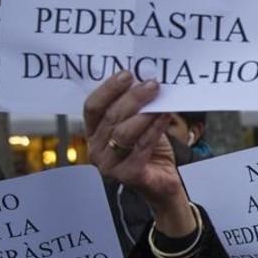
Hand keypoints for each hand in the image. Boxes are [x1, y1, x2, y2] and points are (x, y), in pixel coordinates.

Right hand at [84, 71, 192, 235]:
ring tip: (160, 97)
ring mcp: (109, 165)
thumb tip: (145, 79)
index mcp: (93, 134)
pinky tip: (165, 115)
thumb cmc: (150, 151)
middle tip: (152, 84)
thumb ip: (136, 108)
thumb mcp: (139, 125)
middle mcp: (96, 150)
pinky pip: (141, 146)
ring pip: (124, 132)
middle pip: (110, 117)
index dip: (108, 89)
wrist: (164, 183)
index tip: (127, 74)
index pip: (92, 108)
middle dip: (132, 97)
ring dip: (144, 112)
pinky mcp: (128, 175)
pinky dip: (155, 127)